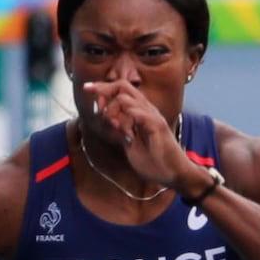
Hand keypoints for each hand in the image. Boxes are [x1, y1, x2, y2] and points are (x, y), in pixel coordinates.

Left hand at [87, 77, 202, 194]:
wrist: (172, 173)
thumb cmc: (154, 160)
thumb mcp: (129, 143)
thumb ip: (121, 129)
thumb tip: (108, 119)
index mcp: (140, 111)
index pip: (121, 88)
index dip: (102, 87)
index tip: (86, 88)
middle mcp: (147, 109)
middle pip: (122, 85)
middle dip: (104, 92)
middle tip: (98, 109)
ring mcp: (152, 116)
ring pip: (125, 98)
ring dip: (112, 110)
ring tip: (113, 127)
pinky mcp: (157, 126)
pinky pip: (136, 113)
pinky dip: (124, 121)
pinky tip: (126, 134)